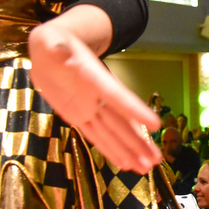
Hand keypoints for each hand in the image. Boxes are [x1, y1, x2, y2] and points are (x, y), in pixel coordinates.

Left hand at [28, 22, 161, 173]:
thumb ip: (57, 47)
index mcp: (93, 78)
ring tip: (147, 168)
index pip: (117, 96)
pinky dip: (110, 149)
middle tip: (157, 160)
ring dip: (130, 151)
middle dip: (139, 142)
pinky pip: (96, 136)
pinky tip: (125, 163)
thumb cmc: (54, 42)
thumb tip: (62, 52)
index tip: (155, 124)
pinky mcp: (78, 116)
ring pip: (112, 134)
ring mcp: (89, 108)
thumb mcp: (52, 40)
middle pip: (121, 123)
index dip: (135, 110)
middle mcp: (96, 97)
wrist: (51, 49)